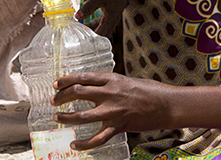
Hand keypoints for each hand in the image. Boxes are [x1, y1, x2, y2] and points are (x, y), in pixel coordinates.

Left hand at [51, 73, 175, 150]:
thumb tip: (91, 86)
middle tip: (54, 100)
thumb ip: (109, 83)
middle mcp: (110, 94)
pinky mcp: (118, 127)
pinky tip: (74, 144)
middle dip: (62, 97)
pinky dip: (83, 144)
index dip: (66, 80)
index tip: (56, 84)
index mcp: (112, 79)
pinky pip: (97, 139)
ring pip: (82, 116)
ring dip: (66, 117)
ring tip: (57, 117)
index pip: (83, 77)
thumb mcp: (126, 80)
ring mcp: (113, 111)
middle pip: (78, 93)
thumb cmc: (149, 90)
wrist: (167, 104)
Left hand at [76, 0, 134, 35]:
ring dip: (91, 30)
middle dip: (91, 37)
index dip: (92, 40)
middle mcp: (112, 20)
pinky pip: (101, 22)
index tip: (81, 42)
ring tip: (79, 31)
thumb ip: (88, 7)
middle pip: (101, 34)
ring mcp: (111, 17)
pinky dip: (93, 23)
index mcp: (111, 19)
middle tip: (78, 38)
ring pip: (101, 28)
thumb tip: (77, 17)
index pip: (101, 36)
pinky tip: (85, 22)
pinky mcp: (110, 12)